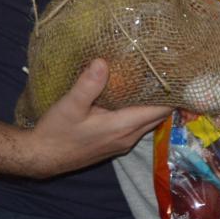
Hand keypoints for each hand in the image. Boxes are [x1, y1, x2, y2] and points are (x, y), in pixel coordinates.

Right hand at [24, 59, 169, 178]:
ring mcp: (122, 143)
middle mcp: (128, 137)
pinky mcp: (114, 144)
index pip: (160, 110)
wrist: (41, 157)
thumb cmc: (56, 132)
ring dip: (153, 104)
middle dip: (166, 96)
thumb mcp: (70, 106)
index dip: (172, 93)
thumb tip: (103, 61)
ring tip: (155, 79)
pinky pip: (137, 125)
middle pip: (158, 116)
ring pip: (148, 121)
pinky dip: (141, 111)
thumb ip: (88, 84)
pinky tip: (133, 95)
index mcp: (123, 127)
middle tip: (169, 71)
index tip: (179, 72)